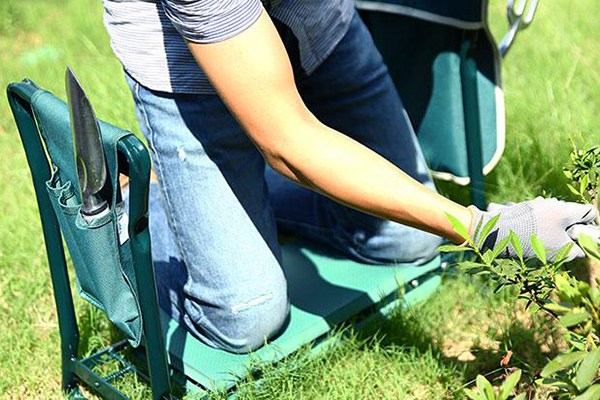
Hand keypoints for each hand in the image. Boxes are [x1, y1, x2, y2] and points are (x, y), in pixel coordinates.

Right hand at [470, 197, 597, 261]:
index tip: (575, 213)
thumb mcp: (563, 213)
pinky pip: (531, 225)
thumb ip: (581, 213)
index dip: (584, 224)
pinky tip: (520, 210)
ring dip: (542, 211)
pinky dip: (528, 215)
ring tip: (533, 206)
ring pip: (547, 224)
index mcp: (566, 251)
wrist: (496, 230)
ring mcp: (536, 247)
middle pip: (565, 229)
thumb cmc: (532, 223)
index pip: (584, 241)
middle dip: (559, 214)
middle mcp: (552, 253)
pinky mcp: (522, 241)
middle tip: (550, 207)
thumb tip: (591, 214)